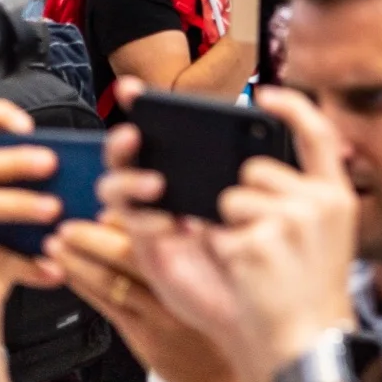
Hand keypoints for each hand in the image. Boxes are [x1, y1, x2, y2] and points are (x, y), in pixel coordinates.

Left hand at [54, 220, 236, 381]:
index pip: (154, 231)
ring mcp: (158, 311)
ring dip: (78, 262)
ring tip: (55, 248)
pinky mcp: (143, 334)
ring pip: (111, 280)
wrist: (218, 370)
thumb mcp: (214, 273)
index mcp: (195, 260)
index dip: (124, 217)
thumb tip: (149, 214)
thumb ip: (188, 244)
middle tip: (66, 227)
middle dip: (91, 238)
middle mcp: (176, 285)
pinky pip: (108, 306)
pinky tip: (69, 276)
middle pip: (127, 253)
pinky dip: (84, 288)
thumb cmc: (215, 316)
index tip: (103, 207)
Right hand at [87, 112, 275, 360]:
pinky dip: (147, 220)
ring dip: (128, 181)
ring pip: (114, 189)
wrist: (257, 293)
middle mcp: (160, 187)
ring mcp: (149, 217)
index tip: (131, 88)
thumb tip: (267, 110)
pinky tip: (173, 223)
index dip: (138, 105)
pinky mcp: (150, 248)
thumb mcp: (263, 188)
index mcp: (185, 165)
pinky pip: (134, 228)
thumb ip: (258, 154)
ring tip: (157, 183)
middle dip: (120, 141)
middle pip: (123, 154)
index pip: (156, 128)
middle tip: (134, 134)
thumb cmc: (258, 238)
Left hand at [205, 88, 359, 379]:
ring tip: (258, 262)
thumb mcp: (328, 234)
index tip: (266, 95)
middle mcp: (318, 203)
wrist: (307, 342)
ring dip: (229, 227)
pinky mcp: (256, 244)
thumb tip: (261, 164)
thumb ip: (306, 195)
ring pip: (230, 198)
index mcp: (336, 196)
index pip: (319, 133)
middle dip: (245, 200)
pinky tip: (246, 275)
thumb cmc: (308, 292)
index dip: (292, 108)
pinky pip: (215, 230)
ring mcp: (289, 222)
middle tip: (266, 242)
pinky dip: (220, 251)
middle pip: (254, 170)